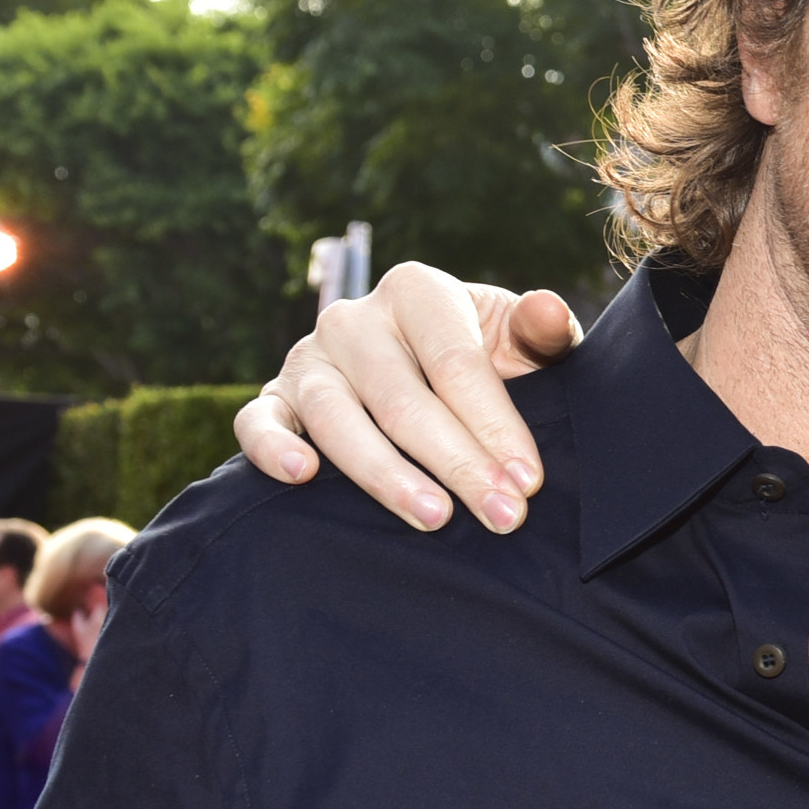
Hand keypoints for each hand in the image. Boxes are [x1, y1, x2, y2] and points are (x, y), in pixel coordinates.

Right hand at [231, 262, 579, 533]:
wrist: (430, 372)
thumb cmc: (487, 358)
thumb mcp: (520, 341)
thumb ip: (540, 332)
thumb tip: (551, 312)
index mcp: (417, 291)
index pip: (456, 364)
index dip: (495, 426)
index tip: (529, 481)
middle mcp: (354, 318)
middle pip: (403, 400)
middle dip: (458, 464)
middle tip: (503, 517)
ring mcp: (309, 357)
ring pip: (335, 418)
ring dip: (385, 474)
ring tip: (433, 517)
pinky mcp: (275, 396)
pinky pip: (257, 421)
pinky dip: (271, 447)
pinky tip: (303, 475)